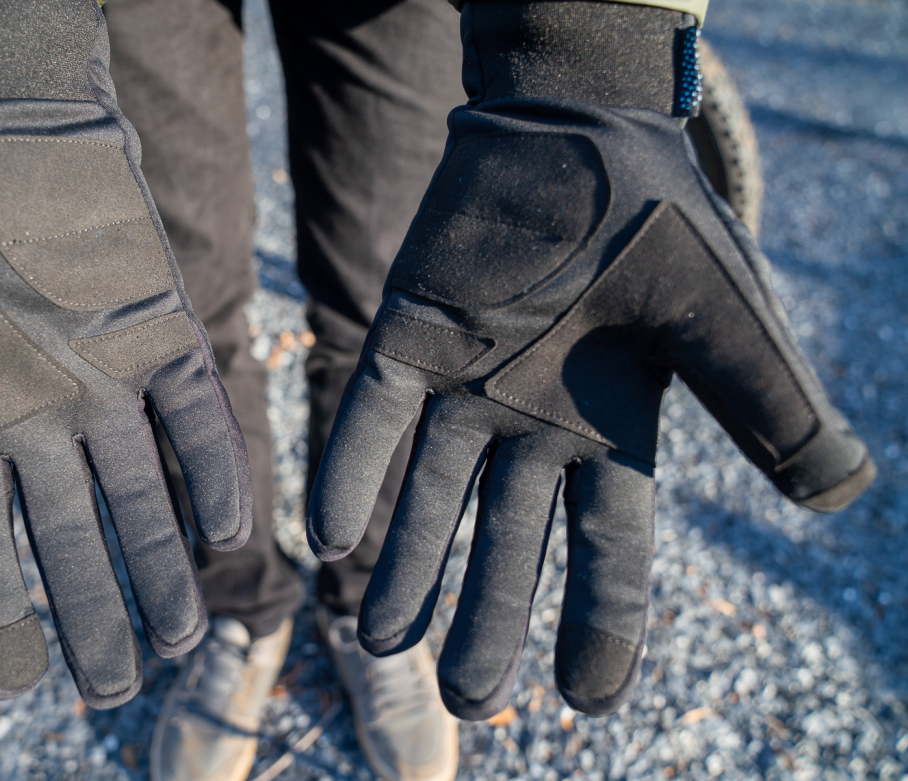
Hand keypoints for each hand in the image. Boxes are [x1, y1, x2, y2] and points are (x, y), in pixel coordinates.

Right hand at [0, 0, 250, 707]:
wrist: (4, 126)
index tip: (15, 686)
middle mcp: (44, 420)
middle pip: (72, 536)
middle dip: (94, 611)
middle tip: (118, 688)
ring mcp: (109, 381)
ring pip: (141, 491)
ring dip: (163, 561)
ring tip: (184, 636)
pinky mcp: (164, 336)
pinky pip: (195, 413)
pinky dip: (214, 464)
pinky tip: (230, 526)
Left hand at [307, 0, 872, 720]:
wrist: (585, 133)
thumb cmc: (666, 229)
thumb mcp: (733, 327)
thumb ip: (774, 411)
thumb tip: (841, 496)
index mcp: (613, 434)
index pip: (608, 549)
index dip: (599, 623)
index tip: (584, 702)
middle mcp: (534, 426)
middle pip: (507, 541)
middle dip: (486, 619)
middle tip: (465, 704)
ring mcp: (466, 385)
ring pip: (432, 493)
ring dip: (407, 567)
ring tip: (378, 643)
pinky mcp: (410, 338)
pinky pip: (373, 416)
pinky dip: (350, 472)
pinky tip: (328, 537)